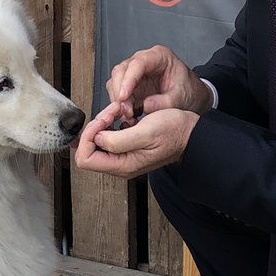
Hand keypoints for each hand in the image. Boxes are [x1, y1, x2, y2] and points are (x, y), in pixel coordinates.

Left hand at [74, 101, 199, 177]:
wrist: (190, 132)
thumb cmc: (174, 133)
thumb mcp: (146, 133)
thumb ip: (118, 140)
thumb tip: (98, 138)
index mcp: (122, 165)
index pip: (85, 158)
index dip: (89, 136)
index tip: (103, 121)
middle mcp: (120, 164)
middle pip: (89, 148)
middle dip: (97, 125)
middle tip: (113, 112)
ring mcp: (123, 155)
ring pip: (98, 139)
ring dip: (105, 121)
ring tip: (120, 110)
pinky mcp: (127, 146)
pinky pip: (108, 134)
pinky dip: (112, 121)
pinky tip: (124, 115)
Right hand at [106, 45, 211, 124]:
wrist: (192, 98)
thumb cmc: (189, 91)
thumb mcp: (181, 97)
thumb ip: (165, 102)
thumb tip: (146, 106)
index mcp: (159, 56)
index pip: (138, 63)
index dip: (128, 80)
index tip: (124, 96)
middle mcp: (144, 62)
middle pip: (121, 71)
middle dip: (119, 91)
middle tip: (125, 110)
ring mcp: (135, 73)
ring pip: (116, 81)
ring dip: (118, 100)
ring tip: (128, 116)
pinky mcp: (131, 86)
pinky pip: (118, 93)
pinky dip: (120, 105)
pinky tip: (128, 115)